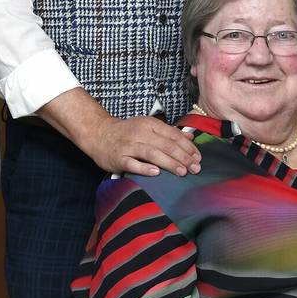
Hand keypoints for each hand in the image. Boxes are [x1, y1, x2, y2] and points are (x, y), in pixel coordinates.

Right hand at [71, 115, 201, 177]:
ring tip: (182, 172)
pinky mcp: (118, 158)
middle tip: (195, 168)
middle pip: (165, 145)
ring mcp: (128, 146)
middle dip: (182, 157)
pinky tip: (156, 173)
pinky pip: (133, 164)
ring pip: (152, 153)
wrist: (98, 133)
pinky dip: (145, 168)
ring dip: (169, 163)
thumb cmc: (127, 132)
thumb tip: (190, 137)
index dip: (187, 147)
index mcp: (149, 124)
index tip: (198, 158)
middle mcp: (140, 133)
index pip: (172, 135)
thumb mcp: (148, 127)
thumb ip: (169, 132)